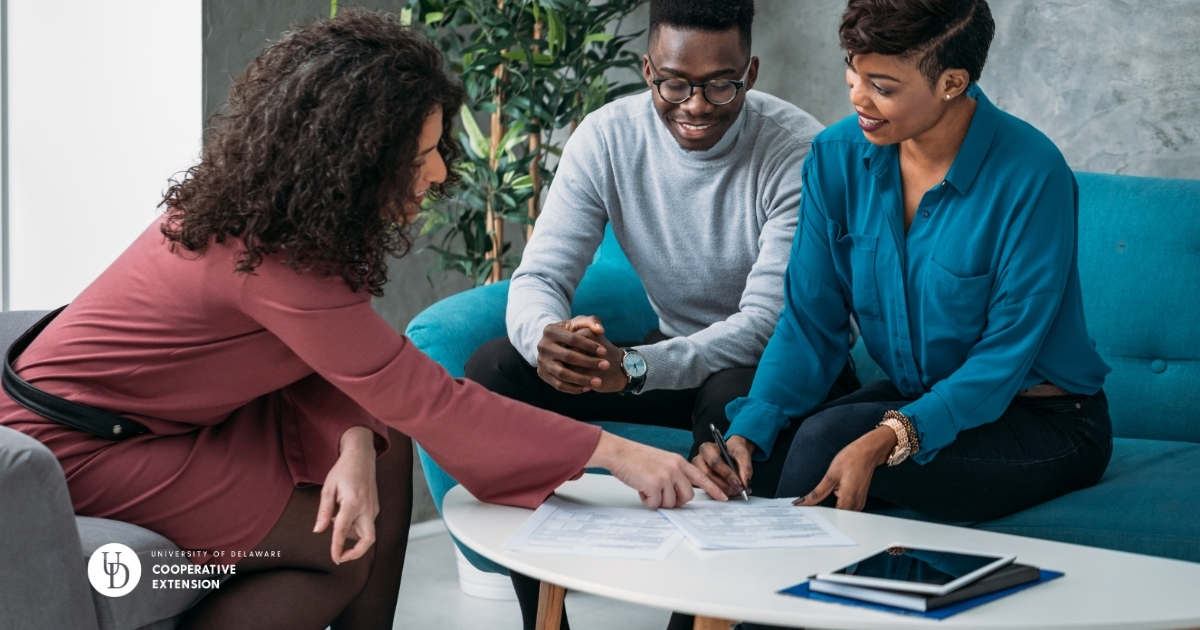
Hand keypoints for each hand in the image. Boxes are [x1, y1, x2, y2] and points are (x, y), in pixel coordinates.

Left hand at [315, 426, 379, 563]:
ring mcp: (373, 508)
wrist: (362, 456)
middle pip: (368, 539)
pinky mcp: (375, 508)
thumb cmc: (343, 470)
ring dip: (351, 536)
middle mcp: (367, 508)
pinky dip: (355, 527)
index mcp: (352, 502)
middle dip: (356, 553)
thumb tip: (318, 531)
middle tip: (341, 556)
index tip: (334, 559)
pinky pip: (367, 525)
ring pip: (367, 533)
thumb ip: (324, 511)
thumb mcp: (328, 488)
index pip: (343, 530)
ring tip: (335, 520)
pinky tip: (343, 515)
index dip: (337, 547)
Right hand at [536, 316, 610, 392]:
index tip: (605, 351)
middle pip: (568, 357)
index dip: (590, 345)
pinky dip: (574, 388)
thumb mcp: (580, 323)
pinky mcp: (542, 374)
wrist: (555, 344)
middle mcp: (542, 346)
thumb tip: (600, 330)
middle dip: (589, 362)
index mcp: (550, 330)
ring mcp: (541, 361)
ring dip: (582, 379)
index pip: (573, 339)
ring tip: (598, 381)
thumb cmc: (571, 332)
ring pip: (563, 374)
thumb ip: (592, 321)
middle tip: (606, 365)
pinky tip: (588, 388)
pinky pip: (559, 385)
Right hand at [587, 431, 727, 507]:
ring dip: (658, 501)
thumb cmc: (636, 459)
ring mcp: (666, 476)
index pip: (701, 477)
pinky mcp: (655, 484)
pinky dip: (647, 501)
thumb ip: (674, 475)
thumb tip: (678, 496)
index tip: (723, 498)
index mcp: (678, 462)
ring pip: (671, 503)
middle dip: (675, 501)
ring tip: (647, 488)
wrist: (619, 453)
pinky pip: (656, 504)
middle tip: (661, 496)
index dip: (713, 490)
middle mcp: (676, 468)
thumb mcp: (661, 462)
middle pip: (688, 497)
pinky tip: (641, 489)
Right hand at [693, 435, 754, 497]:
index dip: (727, 475)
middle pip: (708, 475)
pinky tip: (729, 494)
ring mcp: (698, 472)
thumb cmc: (734, 451)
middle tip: (737, 491)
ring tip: (735, 493)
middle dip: (725, 486)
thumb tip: (746, 483)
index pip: (715, 463)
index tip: (739, 484)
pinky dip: (719, 494)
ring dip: (722, 491)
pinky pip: (707, 490)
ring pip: (707, 485)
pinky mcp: (700, 481)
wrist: (731, 453)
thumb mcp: (742, 454)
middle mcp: (699, 460)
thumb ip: (745, 467)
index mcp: (707, 449)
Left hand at [792, 426, 896, 510]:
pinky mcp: (858, 501)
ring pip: (840, 514)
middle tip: (805, 509)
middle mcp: (856, 506)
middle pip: (835, 518)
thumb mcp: (830, 476)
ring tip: (815, 504)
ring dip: (829, 510)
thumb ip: (816, 494)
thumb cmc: (851, 459)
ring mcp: (859, 504)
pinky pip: (845, 508)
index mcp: (848, 501)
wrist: (868, 452)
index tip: (804, 514)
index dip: (816, 517)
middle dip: (821, 514)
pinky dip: (835, 506)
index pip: (829, 518)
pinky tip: (827, 500)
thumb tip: (802, 503)